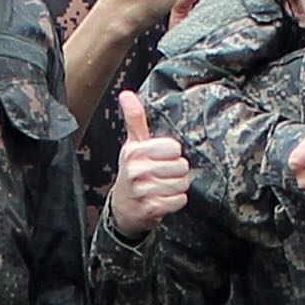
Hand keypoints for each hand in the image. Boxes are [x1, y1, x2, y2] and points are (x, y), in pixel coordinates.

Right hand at [104, 90, 191, 236]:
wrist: (123, 208)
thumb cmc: (133, 172)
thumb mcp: (132, 145)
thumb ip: (134, 119)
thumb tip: (126, 94)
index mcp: (134, 152)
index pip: (173, 147)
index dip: (172, 153)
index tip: (162, 158)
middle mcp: (136, 171)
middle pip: (180, 166)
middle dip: (178, 172)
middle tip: (165, 174)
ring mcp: (142, 192)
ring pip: (181, 184)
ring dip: (178, 187)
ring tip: (165, 187)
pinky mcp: (149, 210)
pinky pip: (179, 201)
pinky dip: (176, 201)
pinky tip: (165, 199)